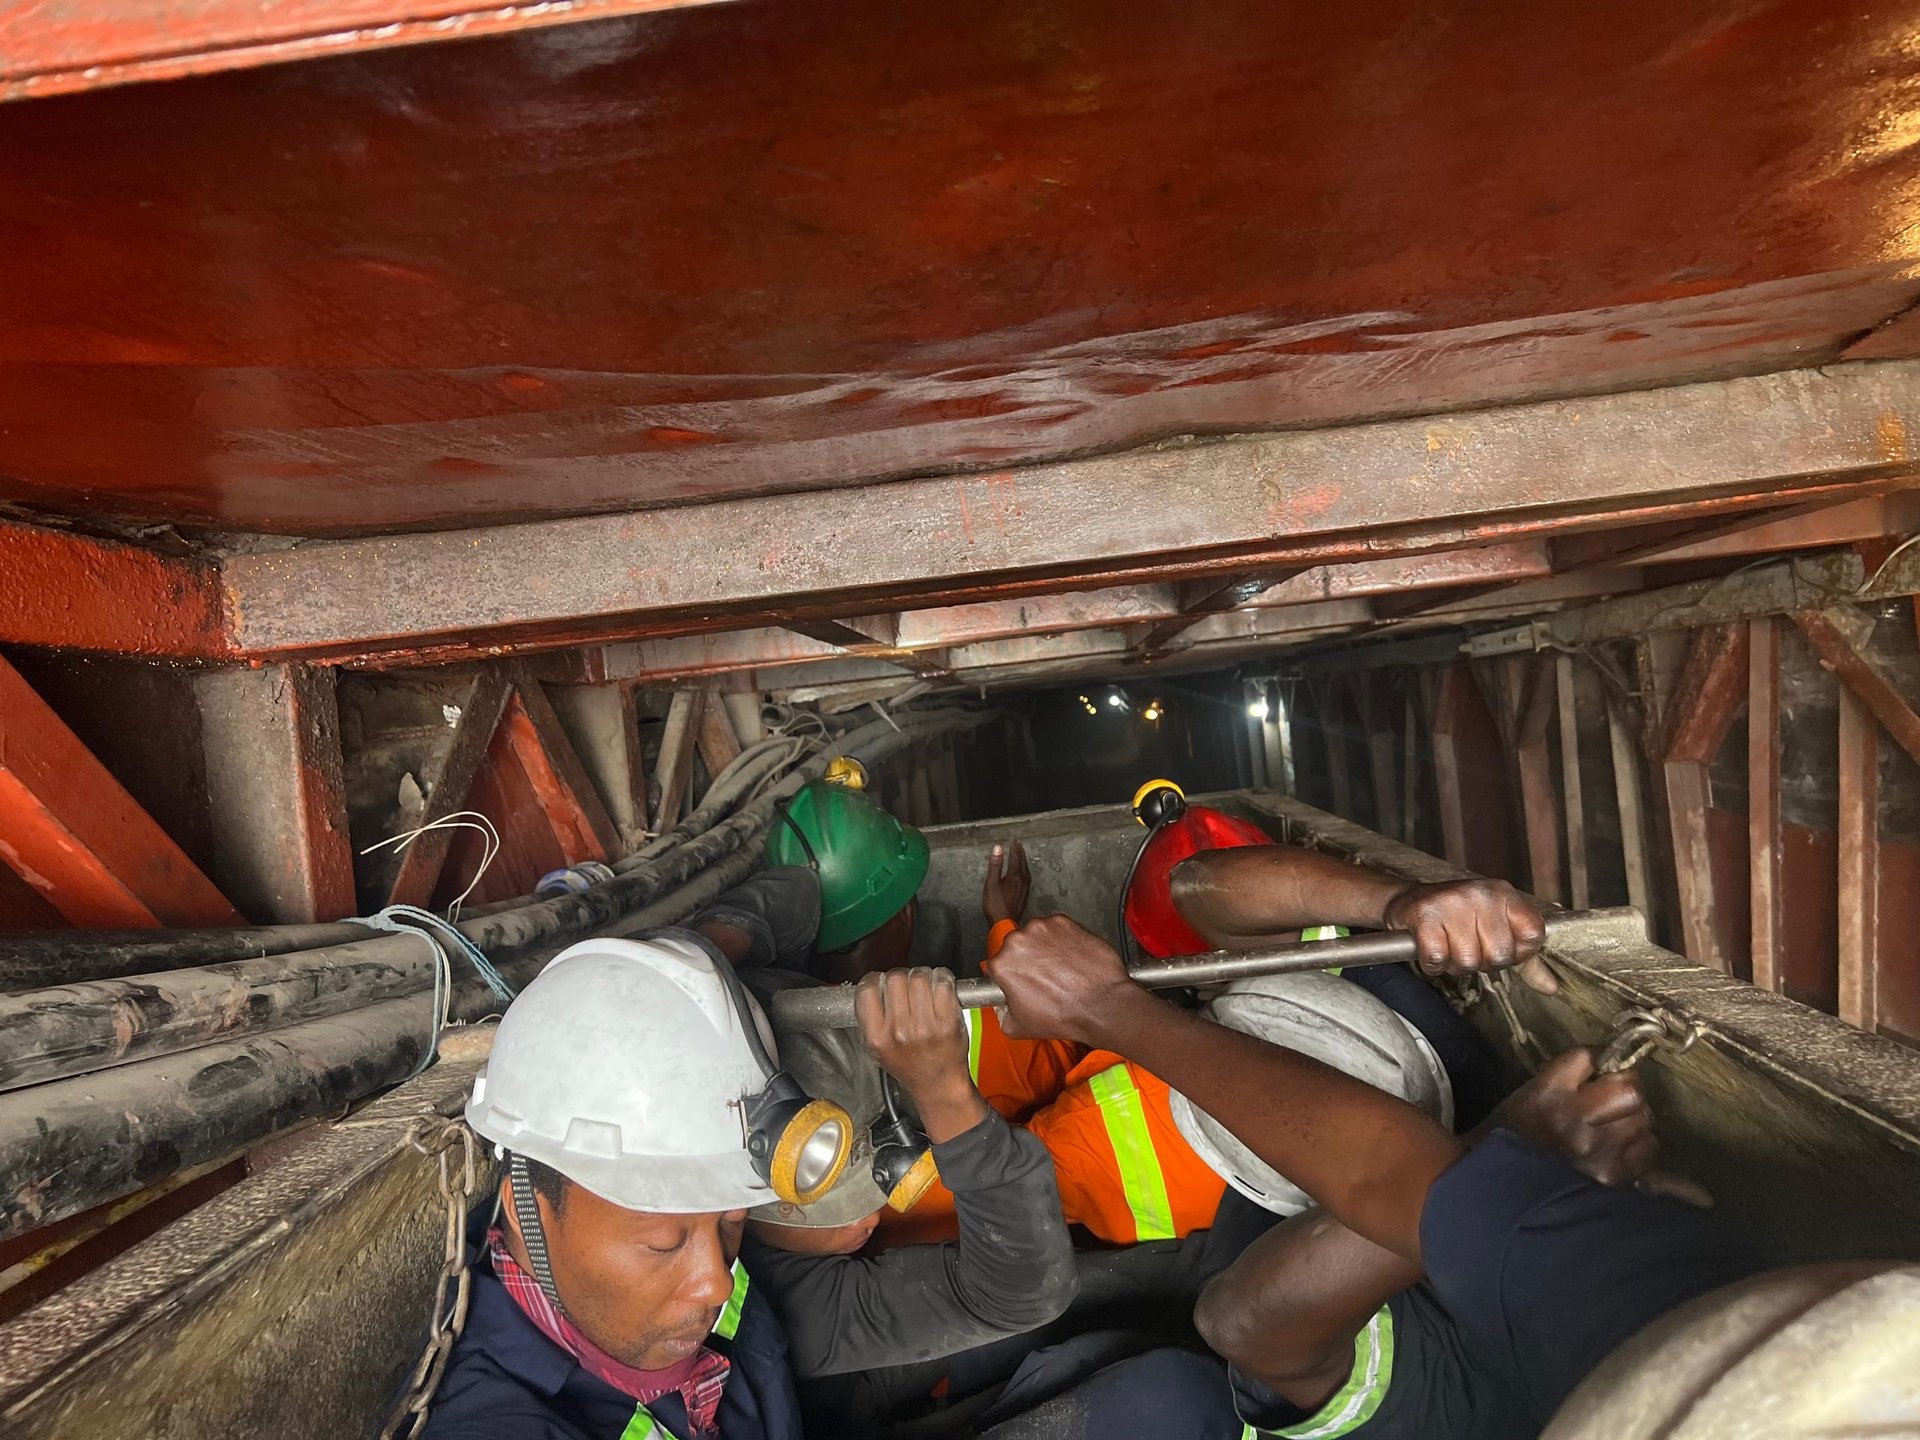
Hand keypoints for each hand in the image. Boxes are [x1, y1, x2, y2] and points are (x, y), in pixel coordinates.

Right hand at [854, 967, 984, 1140]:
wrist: (939, 1084)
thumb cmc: (911, 1066)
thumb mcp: (878, 1048)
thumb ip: (871, 1018)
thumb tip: (872, 985)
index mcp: (877, 1037)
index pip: (867, 990)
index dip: (876, 980)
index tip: (883, 982)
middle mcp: (899, 1031)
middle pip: (895, 978)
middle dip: (903, 977)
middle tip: (909, 987)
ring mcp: (924, 1026)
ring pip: (919, 977)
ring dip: (924, 976)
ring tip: (926, 988)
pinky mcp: (947, 1022)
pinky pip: (943, 983)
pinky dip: (943, 978)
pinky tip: (941, 987)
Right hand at [981, 841, 1030, 925]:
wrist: (1004, 924)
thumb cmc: (995, 905)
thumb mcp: (991, 883)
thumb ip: (995, 865)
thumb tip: (998, 848)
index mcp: (1015, 876)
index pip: (1016, 858)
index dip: (1014, 848)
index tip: (1013, 841)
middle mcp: (1023, 881)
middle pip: (1023, 863)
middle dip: (1020, 853)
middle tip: (1018, 845)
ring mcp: (1025, 889)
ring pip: (1026, 871)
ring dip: (1023, 862)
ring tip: (1020, 856)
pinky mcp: (1024, 896)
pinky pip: (1026, 878)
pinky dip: (1024, 871)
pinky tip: (1022, 874)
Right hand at [988, 915, 1147, 1046]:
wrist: (1101, 1005)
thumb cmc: (1063, 1015)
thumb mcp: (1017, 1027)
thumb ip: (1001, 1014)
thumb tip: (1003, 1007)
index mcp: (1002, 963)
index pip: (998, 964)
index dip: (1010, 976)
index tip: (1022, 981)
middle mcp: (1019, 940)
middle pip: (1017, 946)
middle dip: (1028, 958)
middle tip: (1044, 977)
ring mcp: (1043, 927)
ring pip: (1037, 935)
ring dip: (1045, 947)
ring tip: (1061, 969)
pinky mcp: (1065, 922)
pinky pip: (1058, 929)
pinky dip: (1064, 940)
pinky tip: (1072, 959)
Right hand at [1381, 879, 1551, 988]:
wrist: (1409, 901)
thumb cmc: (1457, 918)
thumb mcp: (1496, 929)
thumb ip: (1525, 959)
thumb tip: (1551, 986)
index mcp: (1504, 894)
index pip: (1532, 935)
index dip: (1517, 953)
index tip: (1499, 947)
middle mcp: (1481, 894)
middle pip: (1499, 955)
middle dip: (1481, 962)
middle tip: (1468, 947)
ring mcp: (1452, 903)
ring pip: (1468, 960)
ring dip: (1455, 965)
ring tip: (1448, 947)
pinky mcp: (1425, 916)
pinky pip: (1438, 958)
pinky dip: (1433, 964)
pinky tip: (1432, 949)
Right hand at [1483, 1048, 1655, 1185]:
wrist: (1504, 1188)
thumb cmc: (1514, 1135)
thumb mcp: (1528, 1095)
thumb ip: (1565, 1078)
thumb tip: (1602, 1063)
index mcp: (1547, 1094)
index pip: (1587, 1058)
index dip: (1598, 1061)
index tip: (1596, 1071)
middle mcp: (1575, 1119)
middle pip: (1628, 1090)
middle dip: (1626, 1090)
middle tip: (1615, 1098)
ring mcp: (1598, 1150)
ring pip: (1643, 1119)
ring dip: (1633, 1119)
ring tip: (1617, 1126)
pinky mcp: (1613, 1176)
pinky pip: (1647, 1149)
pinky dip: (1640, 1145)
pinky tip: (1622, 1148)